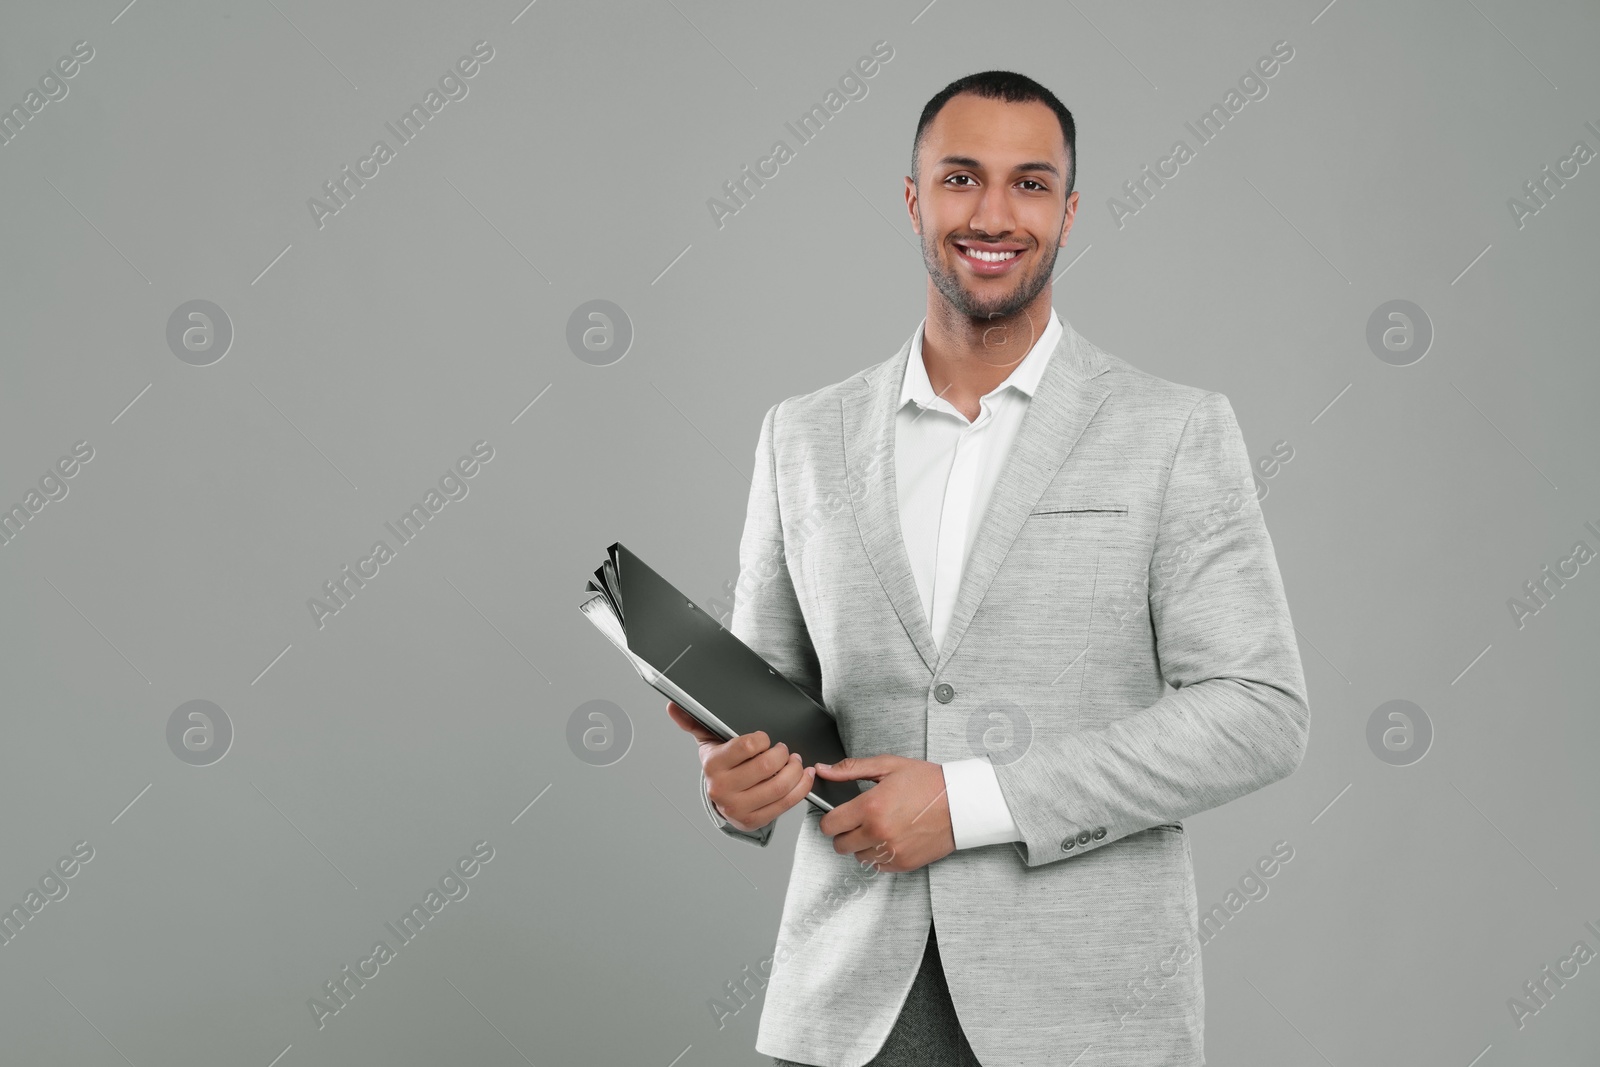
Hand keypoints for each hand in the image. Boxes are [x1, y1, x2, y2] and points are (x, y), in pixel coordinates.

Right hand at [665, 701, 815, 832]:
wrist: (721, 799)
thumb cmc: (721, 766)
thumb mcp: (708, 742)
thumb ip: (694, 721)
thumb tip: (673, 706)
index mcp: (712, 765)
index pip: (747, 746)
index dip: (763, 739)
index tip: (765, 739)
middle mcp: (723, 788)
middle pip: (767, 766)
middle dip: (783, 753)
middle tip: (784, 750)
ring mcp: (738, 807)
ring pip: (779, 786)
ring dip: (795, 771)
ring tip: (795, 762)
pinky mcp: (754, 820)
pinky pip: (786, 803)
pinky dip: (801, 788)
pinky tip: (803, 777)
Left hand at [814, 756, 955, 873]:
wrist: (961, 803)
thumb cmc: (928, 783)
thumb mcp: (888, 766)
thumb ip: (850, 769)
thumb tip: (824, 770)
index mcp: (871, 807)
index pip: (829, 825)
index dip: (830, 818)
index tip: (838, 815)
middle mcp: (878, 832)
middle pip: (840, 845)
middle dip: (844, 832)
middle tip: (858, 820)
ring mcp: (891, 851)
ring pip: (857, 856)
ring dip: (862, 845)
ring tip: (878, 827)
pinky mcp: (903, 864)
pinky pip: (877, 865)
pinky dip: (879, 854)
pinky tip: (890, 837)